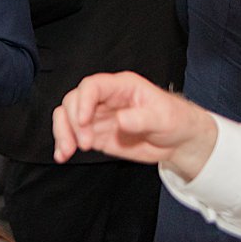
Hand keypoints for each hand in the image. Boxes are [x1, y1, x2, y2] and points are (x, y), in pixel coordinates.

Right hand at [52, 71, 216, 177]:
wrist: (178, 141)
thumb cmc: (175, 121)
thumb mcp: (164, 118)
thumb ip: (142, 118)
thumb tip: (120, 120)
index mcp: (121, 87)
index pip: (92, 86)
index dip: (83, 101)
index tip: (83, 122)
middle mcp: (104, 99)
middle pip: (74, 100)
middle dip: (72, 122)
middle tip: (85, 144)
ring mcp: (97, 116)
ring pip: (67, 116)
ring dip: (63, 133)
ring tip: (67, 151)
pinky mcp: (95, 133)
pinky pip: (71, 134)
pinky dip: (63, 144)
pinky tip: (62, 155)